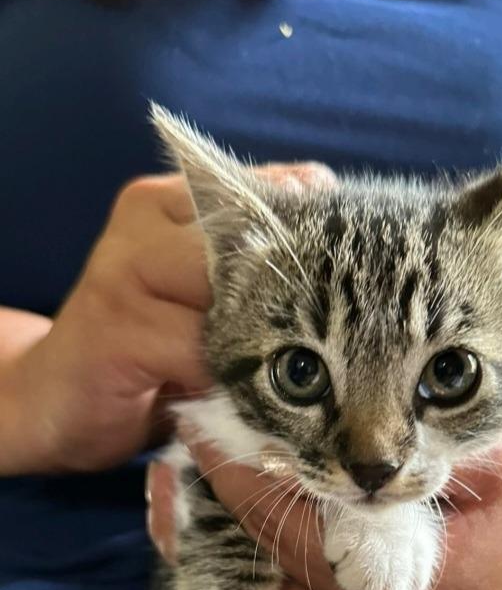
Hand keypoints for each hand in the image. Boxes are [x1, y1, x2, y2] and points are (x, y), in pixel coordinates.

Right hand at [1, 163, 335, 474]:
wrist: (58, 398)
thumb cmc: (148, 344)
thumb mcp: (202, 294)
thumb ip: (248, 254)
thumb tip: (324, 194)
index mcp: (167, 201)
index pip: (260, 191)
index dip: (314, 230)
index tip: (356, 261)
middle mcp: (144, 220)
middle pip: (251, 237)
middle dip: (296, 287)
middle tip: (329, 327)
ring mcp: (124, 268)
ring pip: (230, 291)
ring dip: (260, 339)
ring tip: (274, 370)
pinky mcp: (115, 327)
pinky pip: (200, 348)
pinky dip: (226, 377)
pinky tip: (225, 392)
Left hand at [148, 430, 501, 589]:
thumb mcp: (483, 459)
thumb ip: (410, 449)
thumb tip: (324, 419)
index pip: (297, 531)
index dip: (243, 475)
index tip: (203, 428)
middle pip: (265, 583)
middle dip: (214, 522)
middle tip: (171, 472)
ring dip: (224, 561)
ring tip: (184, 507)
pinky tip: (231, 549)